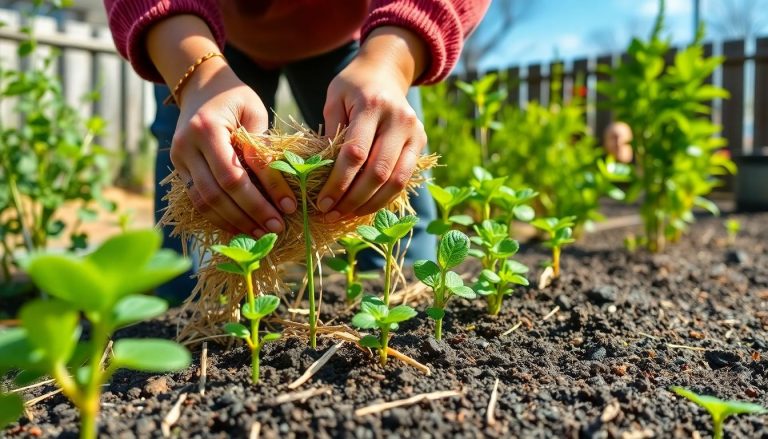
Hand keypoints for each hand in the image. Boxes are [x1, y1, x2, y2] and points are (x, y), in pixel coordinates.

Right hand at [171, 60, 296, 235]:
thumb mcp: (253, 111)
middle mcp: (187, 145)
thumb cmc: (234, 97)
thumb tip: (277, 186)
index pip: (237, 171)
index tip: (289, 208)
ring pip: (204, 202)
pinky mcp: (179, 169)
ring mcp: (179, 159)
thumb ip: (261, 145)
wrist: (199, 86)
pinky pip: (198, 201)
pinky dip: (220, 217)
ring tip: (261, 233)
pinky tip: (241, 226)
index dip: (265, 193)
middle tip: (277, 228)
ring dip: (234, 221)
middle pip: (219, 191)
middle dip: (251, 213)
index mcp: (207, 127)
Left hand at [316, 27, 427, 219]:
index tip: (322, 201)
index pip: (355, 153)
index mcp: (372, 105)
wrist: (386, 71)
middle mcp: (398, 119)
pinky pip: (404, 178)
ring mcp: (414, 131)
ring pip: (396, 180)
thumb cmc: (354, 86)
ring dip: (371, 203)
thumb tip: (323, 174)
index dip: (338, 182)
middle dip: (353, 198)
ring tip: (349, 214)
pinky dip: (386, 196)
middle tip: (333, 213)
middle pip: (378, 171)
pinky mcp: (421, 142)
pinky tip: (366, 205)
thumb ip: (331, 132)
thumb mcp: (334, 98)